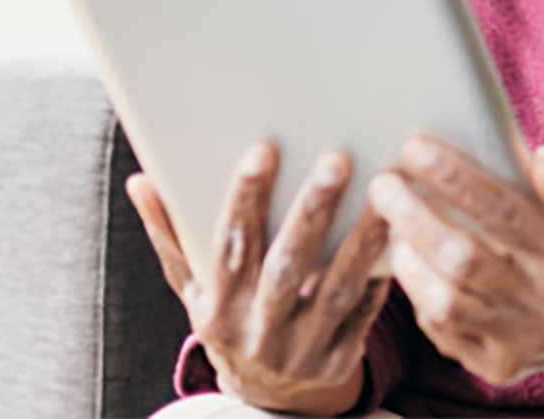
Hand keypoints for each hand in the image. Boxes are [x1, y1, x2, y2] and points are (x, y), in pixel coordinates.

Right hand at [126, 143, 389, 415]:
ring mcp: (300, 351)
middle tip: (336, 159)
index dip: (244, 198)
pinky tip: (402, 233)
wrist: (264, 397)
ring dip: (362, 239)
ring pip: (336, 289)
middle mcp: (256, 332)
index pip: (229, 246)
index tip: (264, 149)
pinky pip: (367, 314)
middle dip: (310, 211)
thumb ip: (170, 232)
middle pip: (286, 267)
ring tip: (384, 190)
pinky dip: (384, 275)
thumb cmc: (227, 318)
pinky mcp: (339, 361)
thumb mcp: (191, 285)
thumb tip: (141, 179)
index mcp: (216, 308)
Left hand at [368, 136, 543, 386]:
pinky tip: (409, 261)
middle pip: (464, 259)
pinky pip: (440, 330)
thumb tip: (542, 154)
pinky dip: (418, 292)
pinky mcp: (493, 367)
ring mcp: (518, 343)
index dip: (456, 178)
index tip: (414, 147)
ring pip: (444, 302)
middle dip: (414, 217)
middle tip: (383, 183)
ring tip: (392, 223)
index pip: (505, 211)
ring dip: (409, 258)